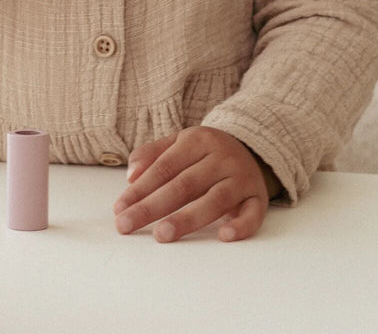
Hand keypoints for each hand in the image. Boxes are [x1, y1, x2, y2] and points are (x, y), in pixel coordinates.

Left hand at [112, 126, 279, 242]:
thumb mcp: (179, 143)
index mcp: (197, 140)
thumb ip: (151, 154)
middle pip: (184, 185)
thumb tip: (131, 175)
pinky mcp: (258, 197)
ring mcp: (241, 178)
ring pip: (214, 200)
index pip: (164, 167)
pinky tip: (224, 236)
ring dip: (187, 219)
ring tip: (162, 234)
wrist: (252, 148)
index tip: (119, 208)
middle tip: (128, 224)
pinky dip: (240, 225)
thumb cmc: (205, 152)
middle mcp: (221, 157)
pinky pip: (253, 213)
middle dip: (152, 207)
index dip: (140, 188)